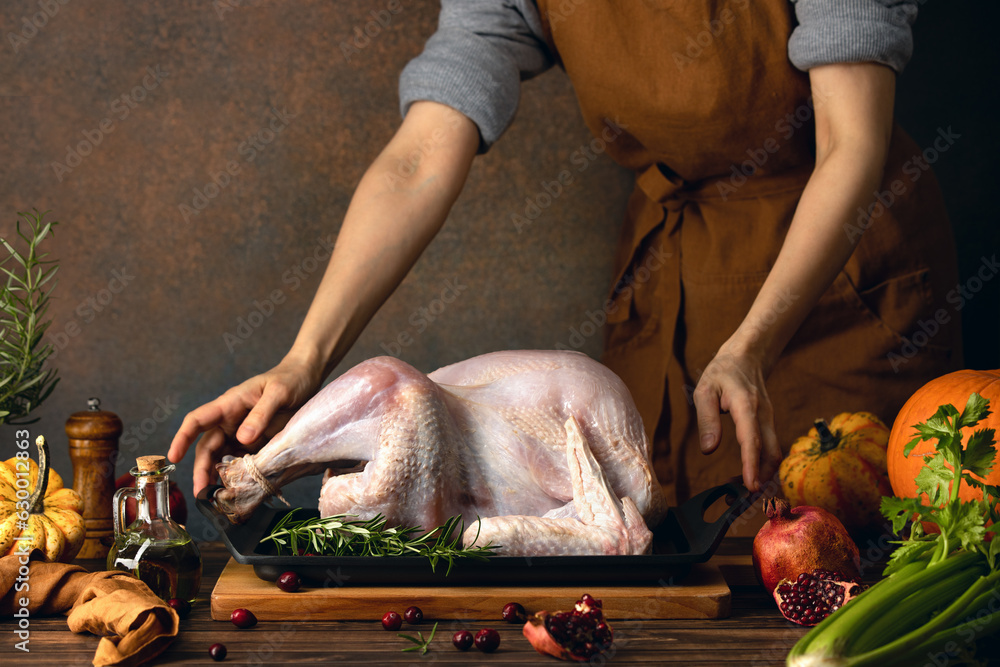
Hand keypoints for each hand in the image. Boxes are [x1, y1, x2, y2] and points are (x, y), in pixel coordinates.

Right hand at [167, 354, 323, 496]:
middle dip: (202, 470)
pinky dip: (238, 476)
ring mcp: (242, 433)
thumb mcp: (278, 393)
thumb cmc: (289, 380)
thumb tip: (242, 438)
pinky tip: (239, 490)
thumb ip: (261, 414)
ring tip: (217, 498)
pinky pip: (242, 461)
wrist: (306, 379)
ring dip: (217, 477)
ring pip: (222, 457)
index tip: (173, 457)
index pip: (197, 420)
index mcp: (229, 404)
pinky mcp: (257, 443)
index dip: (182, 438)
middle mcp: (231, 420)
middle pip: (208, 447)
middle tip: (202, 494)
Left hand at [691, 349, 781, 492]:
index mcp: (747, 406)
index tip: (751, 487)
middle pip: (771, 454)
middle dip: (760, 479)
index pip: (752, 439)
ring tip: (738, 493)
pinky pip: (770, 451)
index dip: (752, 464)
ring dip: (761, 476)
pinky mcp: (769, 426)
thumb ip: (707, 420)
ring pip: (774, 455)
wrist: (747, 357)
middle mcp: (764, 416)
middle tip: (739, 500)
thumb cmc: (722, 373)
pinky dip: (761, 467)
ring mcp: (769, 421)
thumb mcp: (705, 390)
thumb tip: (709, 450)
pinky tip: (745, 476)